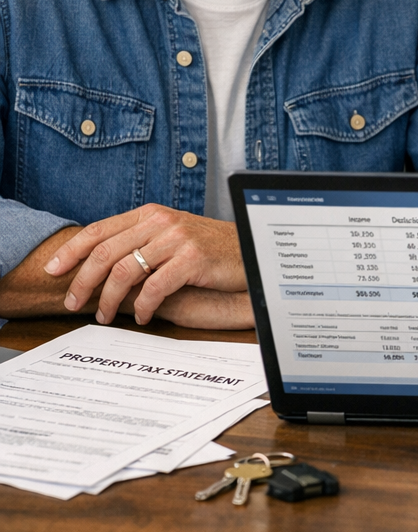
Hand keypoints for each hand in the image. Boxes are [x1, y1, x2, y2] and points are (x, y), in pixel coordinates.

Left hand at [43, 204, 246, 325]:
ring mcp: (177, 238)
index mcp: (151, 214)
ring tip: (105, 316)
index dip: (71, 250)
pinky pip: (154, 287)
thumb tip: (98, 267)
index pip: (100, 229)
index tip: (52, 271)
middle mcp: (161, 221)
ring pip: (124, 270)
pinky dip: (142, 307)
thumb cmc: (211, 249)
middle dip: (82, 281)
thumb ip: (141, 243)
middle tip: (73, 303)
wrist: (251, 250)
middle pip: (105, 251)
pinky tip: (143, 317)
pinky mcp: (192, 258)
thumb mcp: (173, 236)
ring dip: (108, 299)